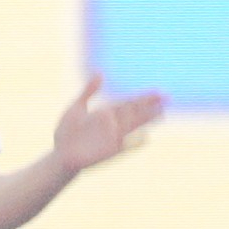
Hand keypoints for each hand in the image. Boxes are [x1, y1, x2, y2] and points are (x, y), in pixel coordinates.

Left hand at [49, 76, 163, 175]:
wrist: (61, 154)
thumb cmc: (67, 132)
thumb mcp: (77, 107)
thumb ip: (89, 91)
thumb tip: (100, 73)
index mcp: (106, 113)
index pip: (128, 102)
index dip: (143, 97)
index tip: (158, 91)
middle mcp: (113, 124)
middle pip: (134, 112)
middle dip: (149, 105)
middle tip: (167, 98)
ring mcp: (113, 137)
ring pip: (134, 125)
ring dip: (147, 120)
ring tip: (162, 113)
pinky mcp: (111, 151)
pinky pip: (126, 146)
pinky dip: (135, 143)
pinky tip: (146, 138)